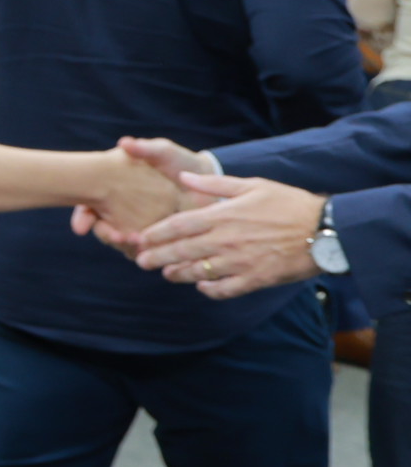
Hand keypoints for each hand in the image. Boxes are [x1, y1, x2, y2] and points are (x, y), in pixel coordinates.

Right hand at [69, 137, 205, 248]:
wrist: (203, 176)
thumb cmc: (177, 161)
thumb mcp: (161, 151)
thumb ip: (144, 149)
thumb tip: (123, 143)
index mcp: (116, 195)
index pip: (90, 209)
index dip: (86, 217)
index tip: (92, 222)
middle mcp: (126, 214)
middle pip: (107, 234)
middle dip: (107, 236)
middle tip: (116, 237)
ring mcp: (144, 228)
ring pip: (127, 247)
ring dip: (127, 247)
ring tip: (137, 243)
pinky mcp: (164, 239)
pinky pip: (152, 253)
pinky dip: (150, 254)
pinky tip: (158, 249)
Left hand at [133, 175, 327, 297]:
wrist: (325, 230)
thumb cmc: (289, 203)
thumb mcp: (252, 185)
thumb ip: (214, 183)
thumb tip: (184, 176)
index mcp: (224, 215)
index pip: (179, 225)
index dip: (156, 234)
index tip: (141, 238)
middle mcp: (227, 240)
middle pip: (182, 251)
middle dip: (158, 257)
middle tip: (141, 262)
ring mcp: (241, 262)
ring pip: (199, 272)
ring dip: (179, 274)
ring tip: (167, 274)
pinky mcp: (256, 279)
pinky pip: (225, 289)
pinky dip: (210, 290)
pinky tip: (202, 287)